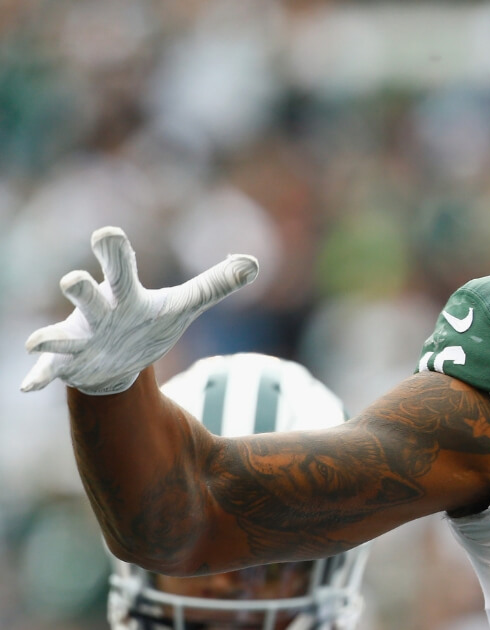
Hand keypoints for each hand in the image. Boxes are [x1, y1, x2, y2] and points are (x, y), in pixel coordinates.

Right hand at [20, 226, 258, 394]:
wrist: (117, 362)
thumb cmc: (148, 324)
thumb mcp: (184, 306)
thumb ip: (215, 285)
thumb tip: (254, 263)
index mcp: (125, 294)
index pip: (120, 267)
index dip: (113, 250)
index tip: (107, 234)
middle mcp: (98, 312)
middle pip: (88, 296)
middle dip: (81, 289)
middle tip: (74, 280)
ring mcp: (79, 339)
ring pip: (63, 335)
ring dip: (52, 337)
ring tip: (38, 341)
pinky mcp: (68, 365)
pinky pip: (49, 371)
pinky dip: (39, 376)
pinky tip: (29, 385)